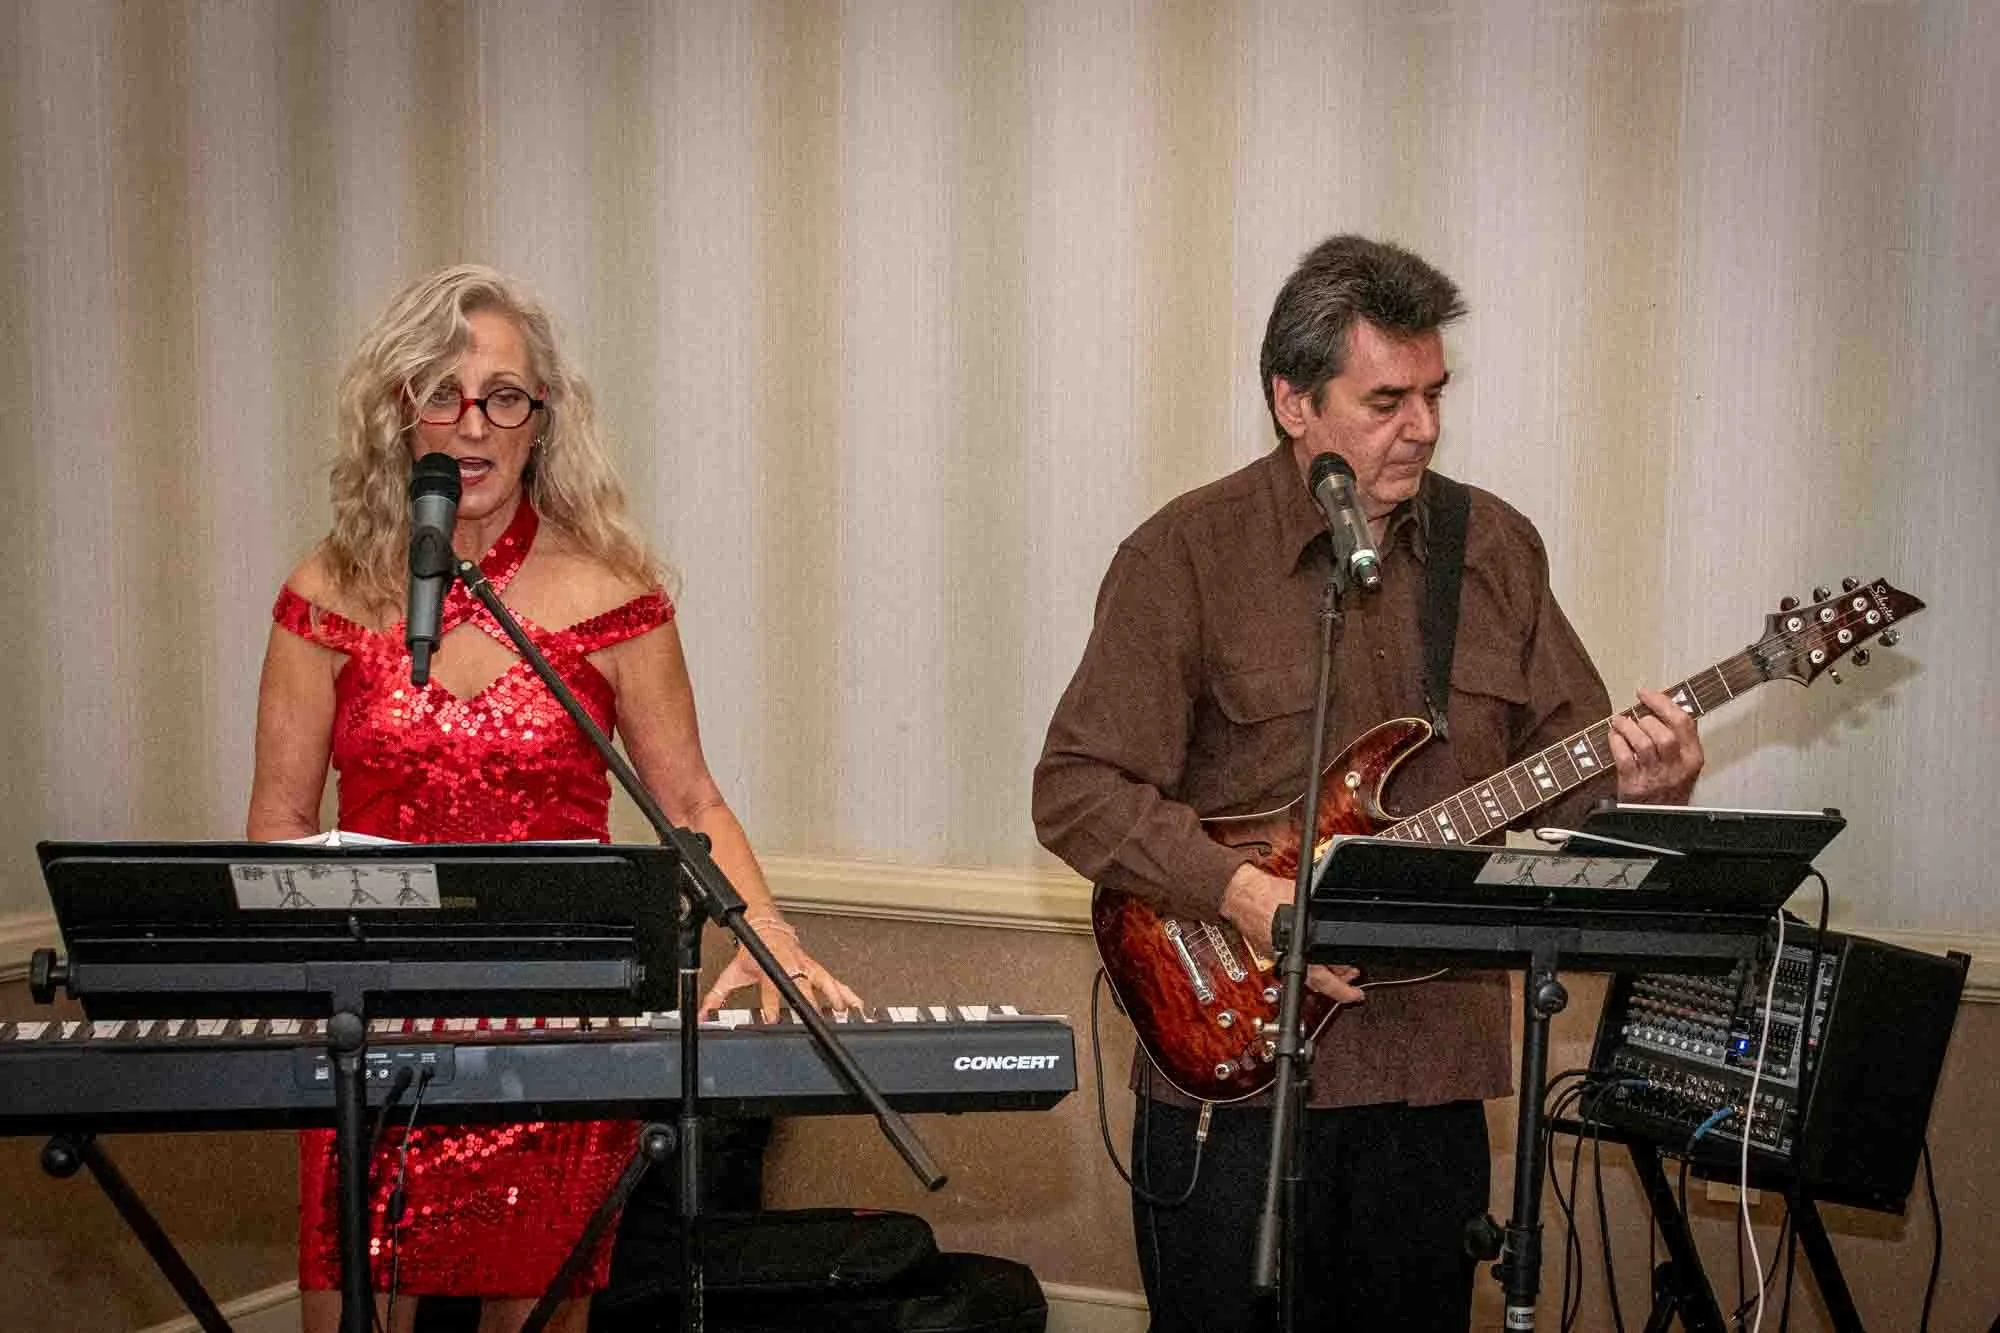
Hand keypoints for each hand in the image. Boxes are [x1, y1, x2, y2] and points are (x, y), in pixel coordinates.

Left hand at [699, 919, 864, 1019]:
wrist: (766, 925)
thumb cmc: (752, 949)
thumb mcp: (732, 972)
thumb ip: (717, 996)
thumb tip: (703, 1014)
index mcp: (768, 967)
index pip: (770, 988)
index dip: (772, 1004)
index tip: (774, 1018)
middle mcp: (789, 966)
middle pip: (801, 985)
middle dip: (809, 1002)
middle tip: (816, 1018)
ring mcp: (804, 965)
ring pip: (822, 979)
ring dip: (834, 995)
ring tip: (843, 1010)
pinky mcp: (814, 965)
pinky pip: (832, 978)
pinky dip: (846, 991)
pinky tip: (856, 1002)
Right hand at [1219, 863, 1365, 1004]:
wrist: (1242, 893)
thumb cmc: (1268, 896)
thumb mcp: (1306, 902)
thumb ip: (1325, 914)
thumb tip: (1346, 918)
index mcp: (1298, 954)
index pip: (1325, 982)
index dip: (1344, 991)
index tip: (1356, 996)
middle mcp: (1288, 962)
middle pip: (1319, 982)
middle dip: (1338, 978)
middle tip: (1352, 973)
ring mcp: (1279, 958)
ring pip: (1308, 975)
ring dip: (1325, 970)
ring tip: (1338, 963)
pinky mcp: (1273, 952)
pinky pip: (1297, 964)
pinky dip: (1310, 960)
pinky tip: (1316, 952)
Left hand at [1609, 686, 1703, 804]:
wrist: (1659, 823)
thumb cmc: (1669, 790)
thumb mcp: (1685, 765)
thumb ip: (1680, 739)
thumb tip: (1663, 706)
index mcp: (1692, 758)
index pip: (1684, 723)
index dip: (1663, 703)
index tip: (1646, 694)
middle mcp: (1676, 768)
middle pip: (1664, 734)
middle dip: (1646, 719)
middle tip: (1635, 716)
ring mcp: (1655, 778)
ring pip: (1643, 744)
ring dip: (1628, 727)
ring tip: (1619, 722)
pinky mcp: (1634, 786)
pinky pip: (1624, 758)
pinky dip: (1616, 743)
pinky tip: (1613, 737)